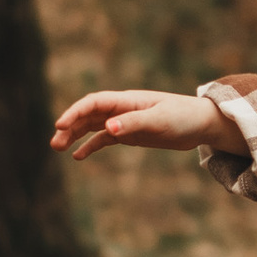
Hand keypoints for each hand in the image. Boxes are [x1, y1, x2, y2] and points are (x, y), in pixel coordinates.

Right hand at [50, 87, 235, 160]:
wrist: (202, 124)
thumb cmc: (184, 117)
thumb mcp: (160, 121)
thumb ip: (134, 123)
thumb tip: (108, 127)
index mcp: (127, 100)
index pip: (93, 103)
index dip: (75, 112)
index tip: (60, 125)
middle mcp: (122, 109)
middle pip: (88, 115)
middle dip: (69, 126)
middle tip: (54, 143)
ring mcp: (125, 121)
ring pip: (93, 126)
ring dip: (75, 135)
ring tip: (58, 148)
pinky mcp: (131, 134)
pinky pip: (105, 138)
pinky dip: (91, 145)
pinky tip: (78, 156)